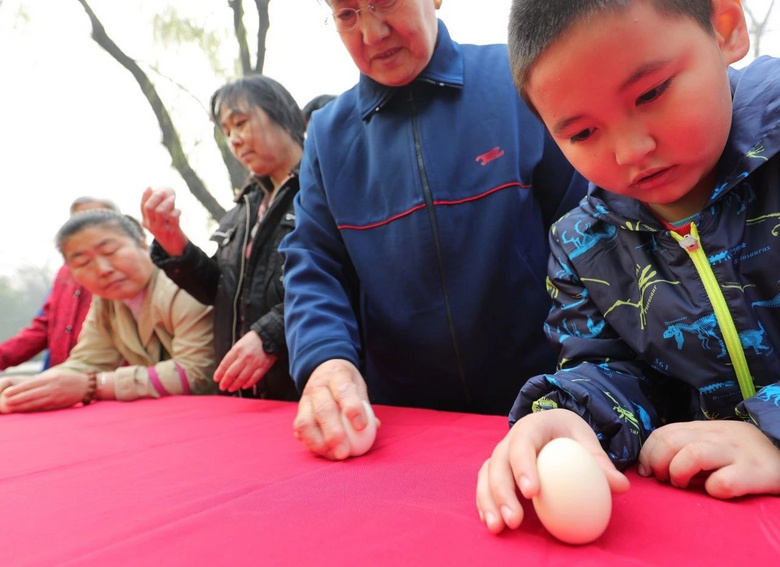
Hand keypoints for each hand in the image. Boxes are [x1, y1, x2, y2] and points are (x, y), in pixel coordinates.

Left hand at [0, 370, 90, 412]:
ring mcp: (56, 397)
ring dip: (22, 406)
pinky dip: (33, 410)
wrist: (87, 386)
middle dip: (16, 399)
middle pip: (31, 394)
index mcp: (50, 378)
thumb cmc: (68, 379)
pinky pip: (43, 408)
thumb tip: (24, 386)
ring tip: (11, 409)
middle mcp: (52, 387)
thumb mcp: (55, 375)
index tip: (6, 394)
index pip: (30, 384)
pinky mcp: (59, 404)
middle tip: (5, 403)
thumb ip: (41, 380)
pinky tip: (25, 411)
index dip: (17, 389)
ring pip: (35, 403)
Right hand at [140, 187, 187, 255]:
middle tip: (163, 191)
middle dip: (156, 197)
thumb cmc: (167, 230)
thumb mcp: (158, 221)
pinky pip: (173, 219)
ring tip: (173, 198)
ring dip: (167, 202)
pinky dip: (176, 211)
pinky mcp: (172, 231)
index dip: (145, 196)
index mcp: (146, 222)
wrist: (175, 248)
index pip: (142, 207)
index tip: (150, 187)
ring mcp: (161, 229)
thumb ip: (157, 208)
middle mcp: (151, 226)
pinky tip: (179, 210)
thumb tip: (158, 190)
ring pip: (160, 212)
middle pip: (149, 208)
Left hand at [214, 331, 276, 392]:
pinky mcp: (263, 367)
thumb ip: (233, 356)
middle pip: (231, 373)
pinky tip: (244, 386)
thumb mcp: (239, 344)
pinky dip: (248, 384)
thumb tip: (225, 369)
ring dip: (235, 385)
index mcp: (237, 350)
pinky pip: (254, 378)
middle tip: (222, 387)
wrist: (269, 336)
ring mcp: (254, 363)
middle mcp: (245, 357)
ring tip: (231, 388)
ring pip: (242, 378)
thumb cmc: (253, 340)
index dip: (219, 373)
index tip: (216, 379)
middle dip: (225, 382)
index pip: (224, 364)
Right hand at [293, 359, 376, 459]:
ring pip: (305, 422)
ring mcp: (304, 400)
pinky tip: (323, 453)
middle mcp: (318, 387)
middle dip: (334, 433)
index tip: (361, 426)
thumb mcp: (358, 387)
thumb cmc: (346, 385)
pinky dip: (310, 444)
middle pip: (323, 409)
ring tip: (333, 456)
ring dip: (318, 443)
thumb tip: (375, 427)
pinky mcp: (298, 414)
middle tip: (344, 452)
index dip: (352, 408)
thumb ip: (366, 407)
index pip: (344, 390)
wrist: (323, 371)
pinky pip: (299, 431)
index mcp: (337, 376)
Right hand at [476, 408, 629, 533]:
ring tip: (498, 527)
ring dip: (488, 502)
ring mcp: (499, 455)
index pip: (522, 444)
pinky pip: (484, 486)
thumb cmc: (569, 434)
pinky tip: (493, 524)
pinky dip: (485, 504)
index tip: (532, 492)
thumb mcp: (586, 440)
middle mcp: (509, 440)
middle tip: (513, 519)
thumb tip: (621, 485)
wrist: (551, 426)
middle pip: (498, 464)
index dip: (523, 467)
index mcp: (531, 427)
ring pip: (486, 476)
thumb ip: (600, 462)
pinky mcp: (495, 470)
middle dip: (502, 493)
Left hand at [638, 420, 779, 497]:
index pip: (664, 433)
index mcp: (704, 428)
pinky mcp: (755, 472)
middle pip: (671, 441)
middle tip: (663, 479)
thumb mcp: (715, 442)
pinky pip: (724, 481)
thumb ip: (688, 445)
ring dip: (678, 472)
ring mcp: (736, 452)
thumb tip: (653, 464)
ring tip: (682, 485)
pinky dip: (713, 489)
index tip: (647, 471)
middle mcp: (718, 436)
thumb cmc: (745, 454)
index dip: (648, 453)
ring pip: (692, 455)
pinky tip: (715, 492)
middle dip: (657, 462)